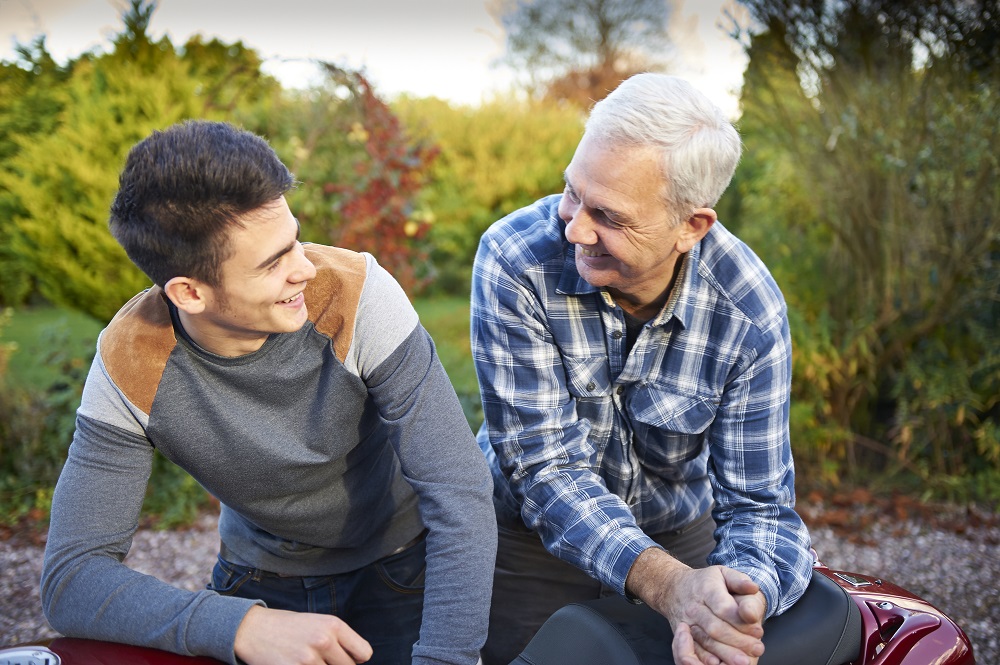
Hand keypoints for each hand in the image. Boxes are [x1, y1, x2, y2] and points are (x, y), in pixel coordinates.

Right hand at [234, 605, 372, 664]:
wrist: (252, 629)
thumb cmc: (287, 627)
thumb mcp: (317, 623)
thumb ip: (338, 639)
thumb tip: (358, 660)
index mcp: (333, 625)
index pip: (363, 653)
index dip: (355, 660)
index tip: (345, 660)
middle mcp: (324, 640)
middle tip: (320, 660)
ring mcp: (309, 659)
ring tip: (307, 660)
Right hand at [626, 549, 764, 664]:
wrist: (674, 589)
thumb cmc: (705, 583)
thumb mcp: (723, 573)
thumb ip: (740, 580)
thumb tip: (753, 588)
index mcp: (706, 589)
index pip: (723, 607)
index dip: (741, 621)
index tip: (758, 630)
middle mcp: (694, 607)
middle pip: (715, 627)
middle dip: (738, 640)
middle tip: (757, 648)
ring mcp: (687, 623)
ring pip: (706, 641)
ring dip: (727, 653)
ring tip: (745, 660)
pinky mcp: (682, 636)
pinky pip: (694, 650)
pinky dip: (706, 659)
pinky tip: (720, 662)